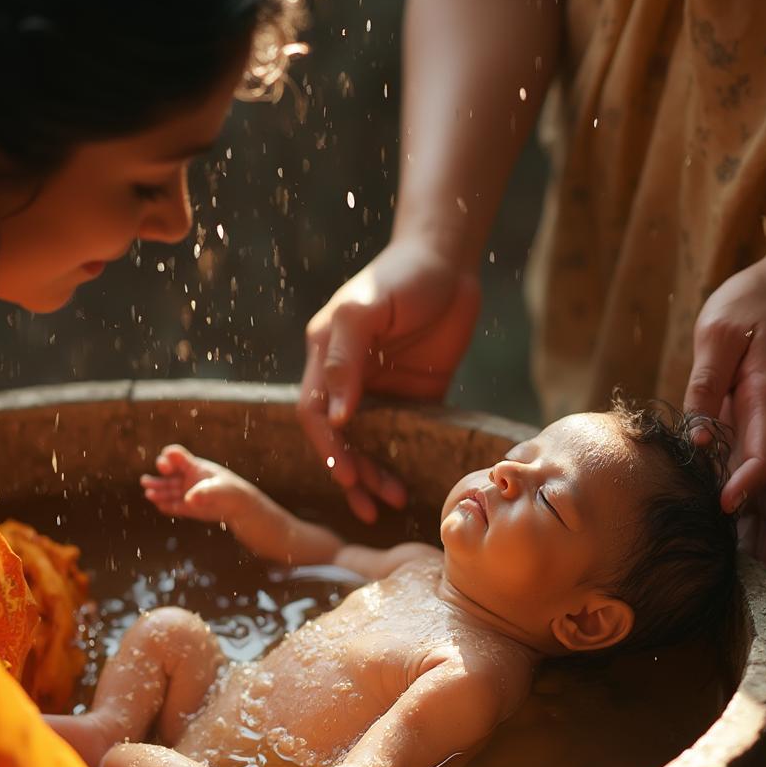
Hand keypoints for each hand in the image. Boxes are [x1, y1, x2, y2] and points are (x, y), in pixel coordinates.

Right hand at [140, 445, 252, 523]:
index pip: (177, 456)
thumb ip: (204, 493)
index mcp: (194, 466)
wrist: (238, 506)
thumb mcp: (218, 490)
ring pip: (167, 489)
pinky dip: (165, 505)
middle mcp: (187, 477)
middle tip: (145, 480)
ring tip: (148, 493)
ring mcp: (186, 491)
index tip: (165, 465)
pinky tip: (158, 504)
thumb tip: (189, 500)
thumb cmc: (229, 491)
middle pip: (168, 473)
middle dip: (158, 477)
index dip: (168, 458)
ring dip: (157, 491)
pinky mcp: (188, 507)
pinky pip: (173, 505)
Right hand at [298, 238, 480, 521]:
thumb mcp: (363, 310)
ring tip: (396, 501)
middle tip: (371, 506)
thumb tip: (336, 418)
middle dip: (352, 473)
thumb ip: (344, 360)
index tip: (346, 476)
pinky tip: (414, 483)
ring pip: (370, 444)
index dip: (327, 447)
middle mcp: (349, 379)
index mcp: (325, 358)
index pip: (314, 413)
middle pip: (340, 438)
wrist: (451, 260)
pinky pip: (406, 436)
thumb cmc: (401, 276)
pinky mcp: (416, 396)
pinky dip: (405, 461)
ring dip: (377, 474)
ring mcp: (382, 390)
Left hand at [683, 258, 765, 571]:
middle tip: (753, 579)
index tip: (726, 507)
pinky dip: (757, 514)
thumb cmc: (746, 310)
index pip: (764, 451)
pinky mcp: (764, 434)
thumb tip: (695, 437)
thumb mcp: (718, 336)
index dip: (748, 482)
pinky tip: (734, 538)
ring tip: (743, 576)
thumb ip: (704, 386)